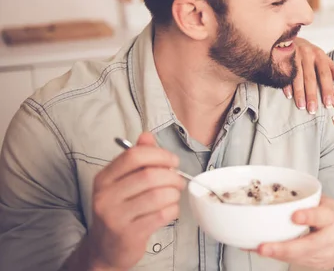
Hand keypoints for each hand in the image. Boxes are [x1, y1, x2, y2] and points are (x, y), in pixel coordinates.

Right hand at [86, 132, 184, 270]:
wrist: (106, 248)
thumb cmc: (119, 210)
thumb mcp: (121, 182)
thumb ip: (136, 158)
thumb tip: (147, 136)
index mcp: (104, 178)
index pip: (133, 156)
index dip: (159, 154)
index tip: (172, 161)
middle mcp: (106, 196)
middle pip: (149, 175)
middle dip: (171, 176)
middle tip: (178, 180)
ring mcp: (116, 217)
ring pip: (158, 195)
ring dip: (174, 193)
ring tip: (174, 195)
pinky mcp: (129, 234)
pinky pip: (161, 215)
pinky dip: (173, 209)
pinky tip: (170, 209)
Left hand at [256, 196, 333, 268]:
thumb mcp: (327, 204)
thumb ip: (308, 200)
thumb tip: (280, 190)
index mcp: (332, 217)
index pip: (322, 216)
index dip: (309, 216)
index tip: (295, 216)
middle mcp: (329, 238)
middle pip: (307, 246)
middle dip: (283, 248)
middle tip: (263, 247)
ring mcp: (322, 255)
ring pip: (298, 258)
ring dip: (276, 255)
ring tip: (256, 249)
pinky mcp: (314, 264)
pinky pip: (293, 261)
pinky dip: (277, 256)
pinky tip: (261, 251)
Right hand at [283, 37, 333, 113]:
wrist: (289, 38)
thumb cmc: (309, 52)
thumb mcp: (323, 58)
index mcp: (319, 55)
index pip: (325, 74)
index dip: (327, 89)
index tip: (328, 104)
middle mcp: (307, 54)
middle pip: (310, 77)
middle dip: (311, 94)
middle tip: (313, 110)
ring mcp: (294, 55)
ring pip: (297, 77)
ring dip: (299, 92)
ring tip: (301, 106)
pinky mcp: (282, 57)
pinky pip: (284, 73)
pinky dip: (286, 85)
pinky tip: (288, 96)